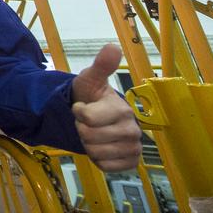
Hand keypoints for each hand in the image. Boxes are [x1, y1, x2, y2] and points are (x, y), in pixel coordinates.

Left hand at [71, 44, 141, 170]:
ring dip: (87, 143)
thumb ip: (101, 65)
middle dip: (81, 128)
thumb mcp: (91, 79)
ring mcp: (133, 148)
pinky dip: (97, 159)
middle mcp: (133, 130)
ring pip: (96, 152)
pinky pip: (105, 166)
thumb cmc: (91, 97)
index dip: (78, 112)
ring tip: (93, 133)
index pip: (87, 118)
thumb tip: (113, 46)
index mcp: (122, 109)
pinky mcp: (131, 163)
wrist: (95, 116)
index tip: (82, 107)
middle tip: (87, 122)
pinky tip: (101, 147)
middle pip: (89, 136)